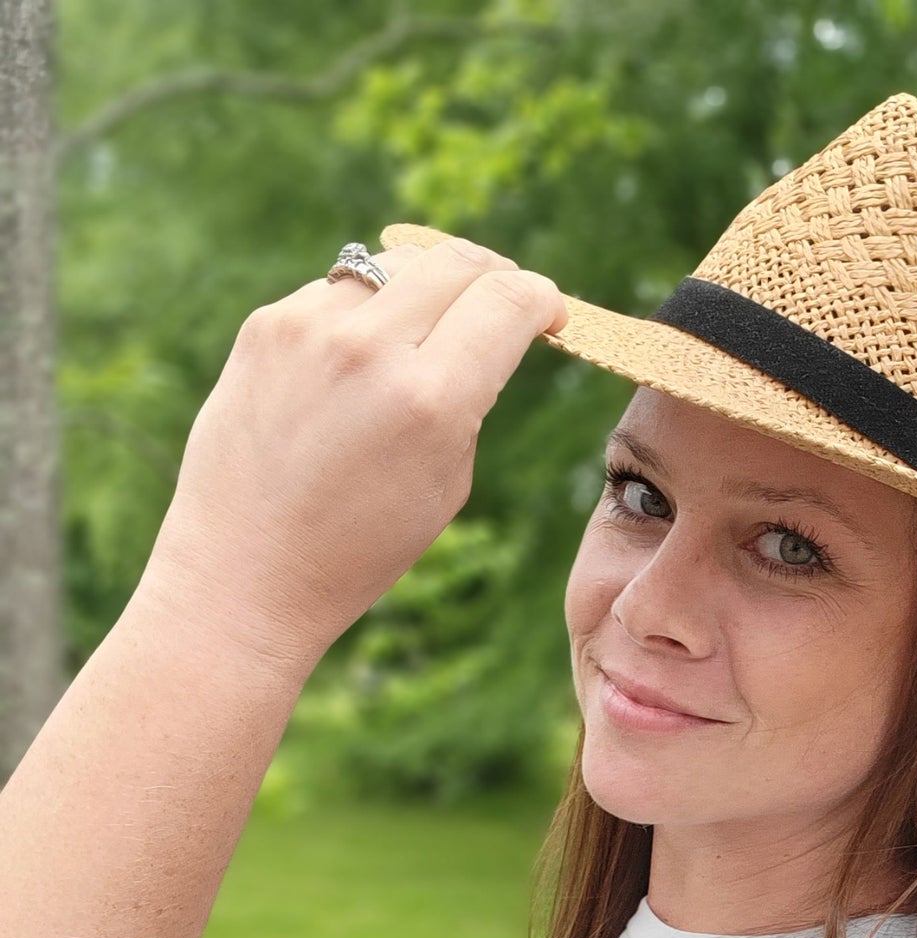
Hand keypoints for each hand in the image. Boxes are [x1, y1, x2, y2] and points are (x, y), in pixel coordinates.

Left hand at [136, 231, 567, 672]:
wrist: (244, 573)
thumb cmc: (357, 548)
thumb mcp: (445, 485)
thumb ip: (469, 400)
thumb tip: (479, 334)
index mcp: (432, 402)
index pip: (508, 300)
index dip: (543, 298)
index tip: (548, 312)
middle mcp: (371, 350)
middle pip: (459, 261)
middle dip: (494, 277)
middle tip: (501, 304)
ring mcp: (310, 328)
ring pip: (396, 265)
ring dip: (427, 287)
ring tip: (428, 331)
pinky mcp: (266, 325)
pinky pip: (338, 291)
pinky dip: (364, 313)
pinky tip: (357, 364)